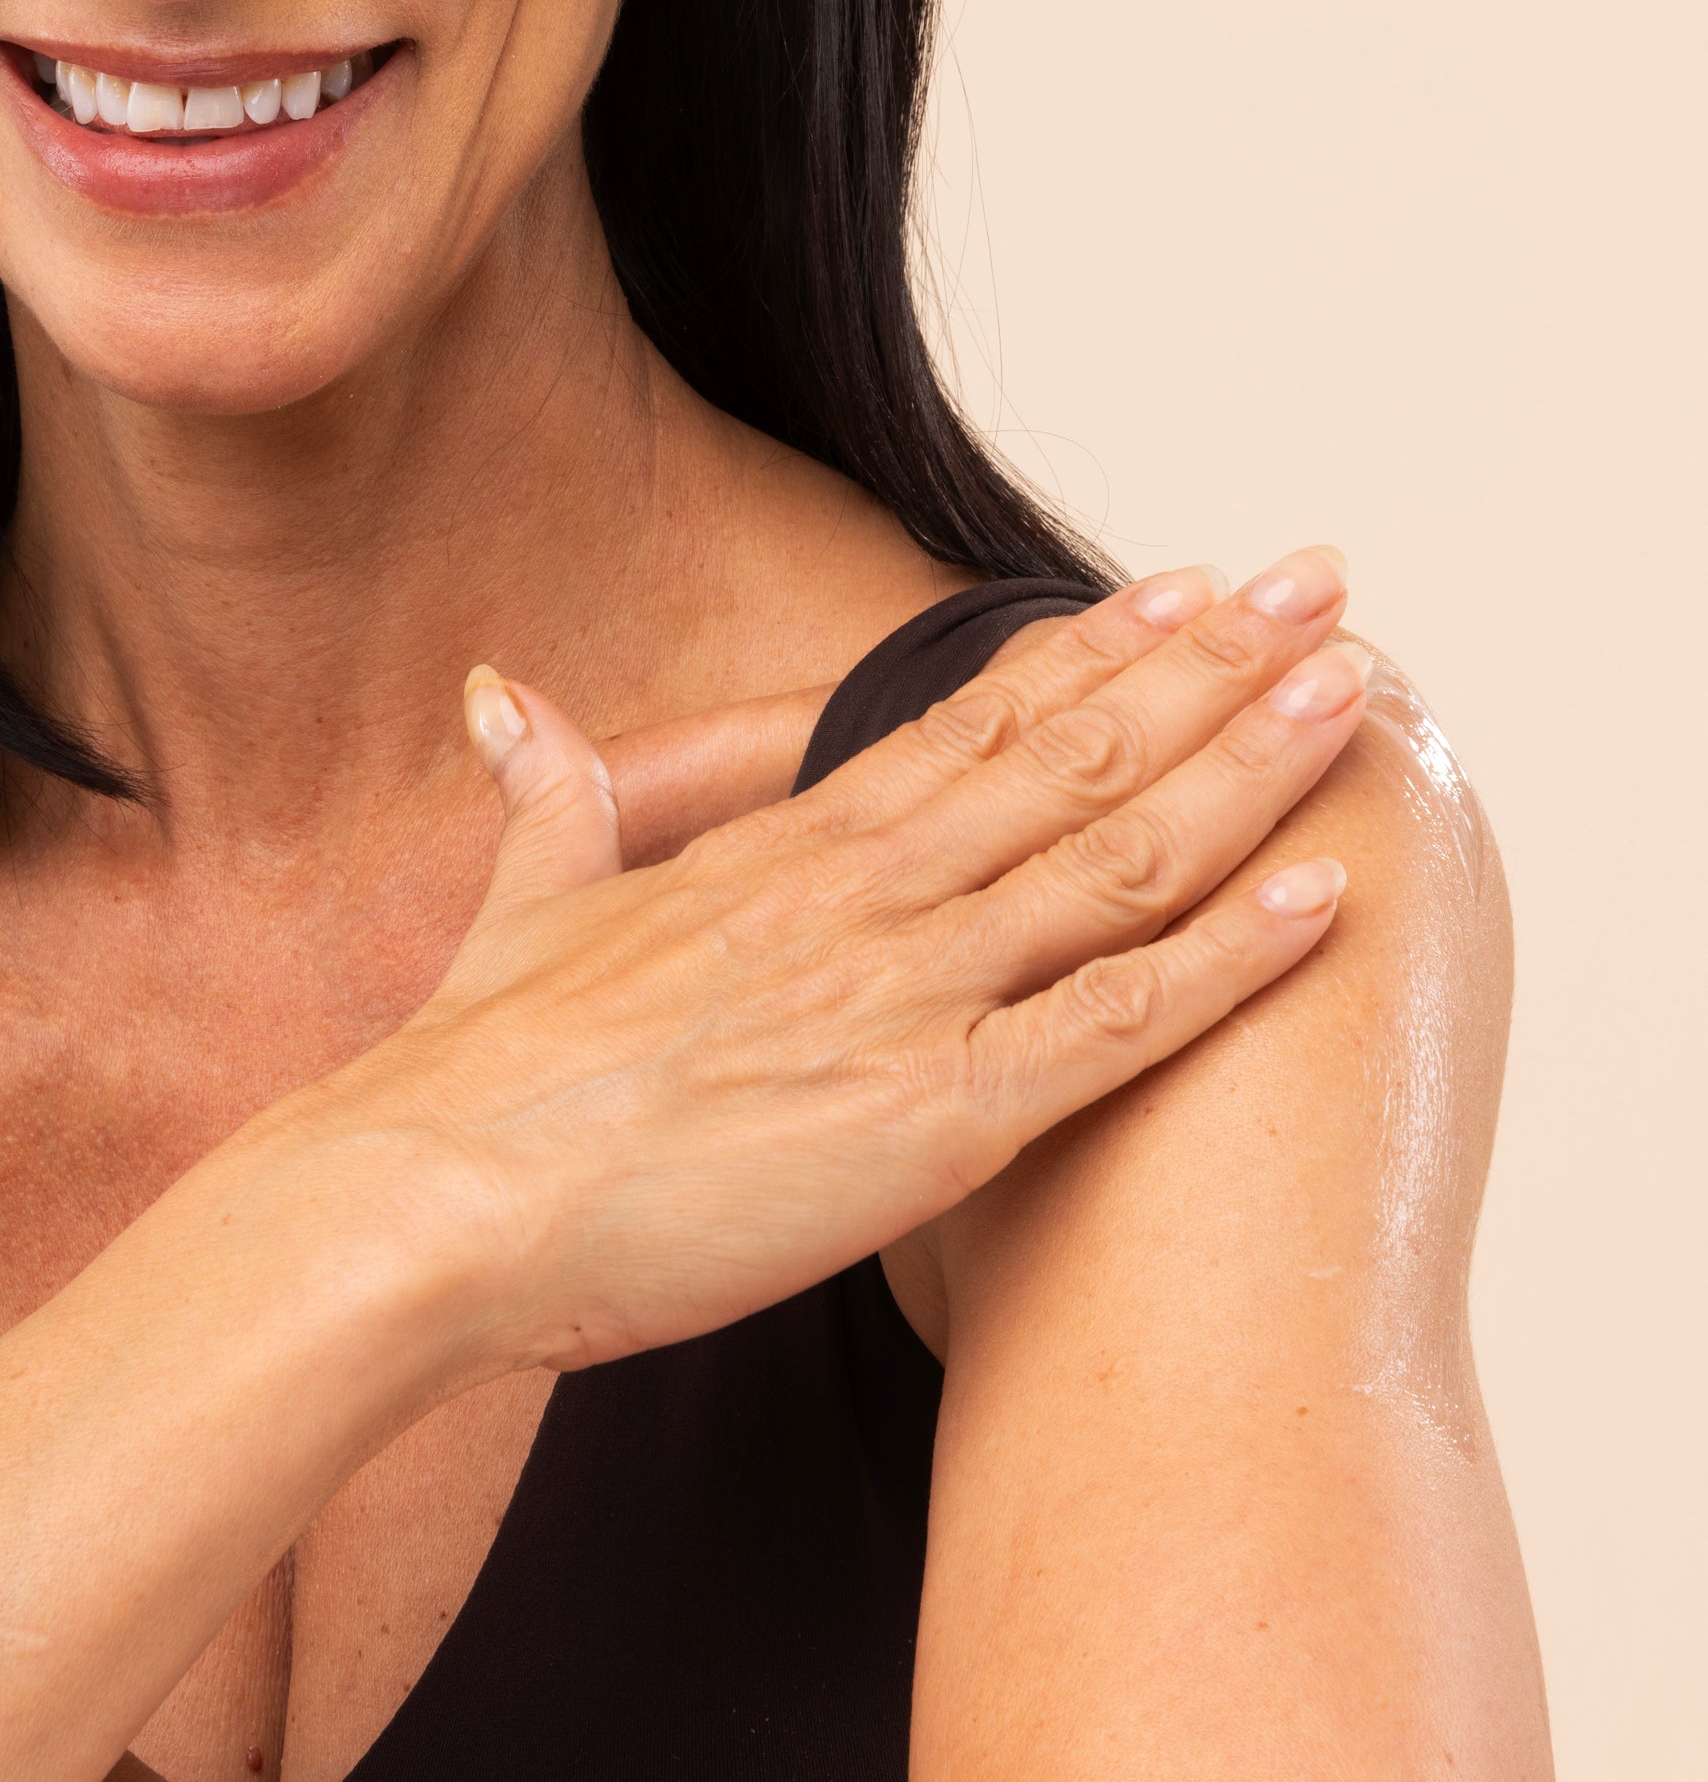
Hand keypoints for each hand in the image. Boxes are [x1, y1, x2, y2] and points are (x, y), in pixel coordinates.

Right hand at [328, 549, 1371, 1380]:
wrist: (429, 1198)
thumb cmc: (467, 1083)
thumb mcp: (515, 908)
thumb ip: (548, 800)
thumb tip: (504, 697)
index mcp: (777, 857)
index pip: (966, 723)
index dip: (1090, 655)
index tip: (1184, 590)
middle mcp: (861, 900)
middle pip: (1072, 754)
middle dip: (1213, 666)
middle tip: (1322, 584)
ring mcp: (903, 999)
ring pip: (1114, 858)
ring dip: (1248, 770)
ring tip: (1352, 693)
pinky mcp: (930, 1119)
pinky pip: (1111, 1027)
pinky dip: (1226, 959)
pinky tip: (1319, 896)